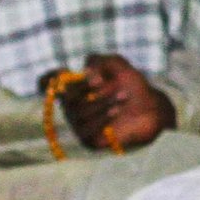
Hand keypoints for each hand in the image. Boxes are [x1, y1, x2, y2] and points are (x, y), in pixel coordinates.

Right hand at [59, 54, 174, 150]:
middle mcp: (72, 106)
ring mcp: (79, 123)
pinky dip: (102, 117)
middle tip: (107, 83)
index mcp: (75, 87)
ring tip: (123, 96)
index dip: (47, 79)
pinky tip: (116, 110)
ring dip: (101, 102)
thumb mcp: (119, 66)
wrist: (152, 108)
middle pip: (66, 97)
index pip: (48, 83)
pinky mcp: (88, 138)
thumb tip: (87, 72)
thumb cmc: (133, 86)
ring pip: (78, 113)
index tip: (63, 72)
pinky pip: (86, 129)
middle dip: (86, 89)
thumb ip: (100, 61)